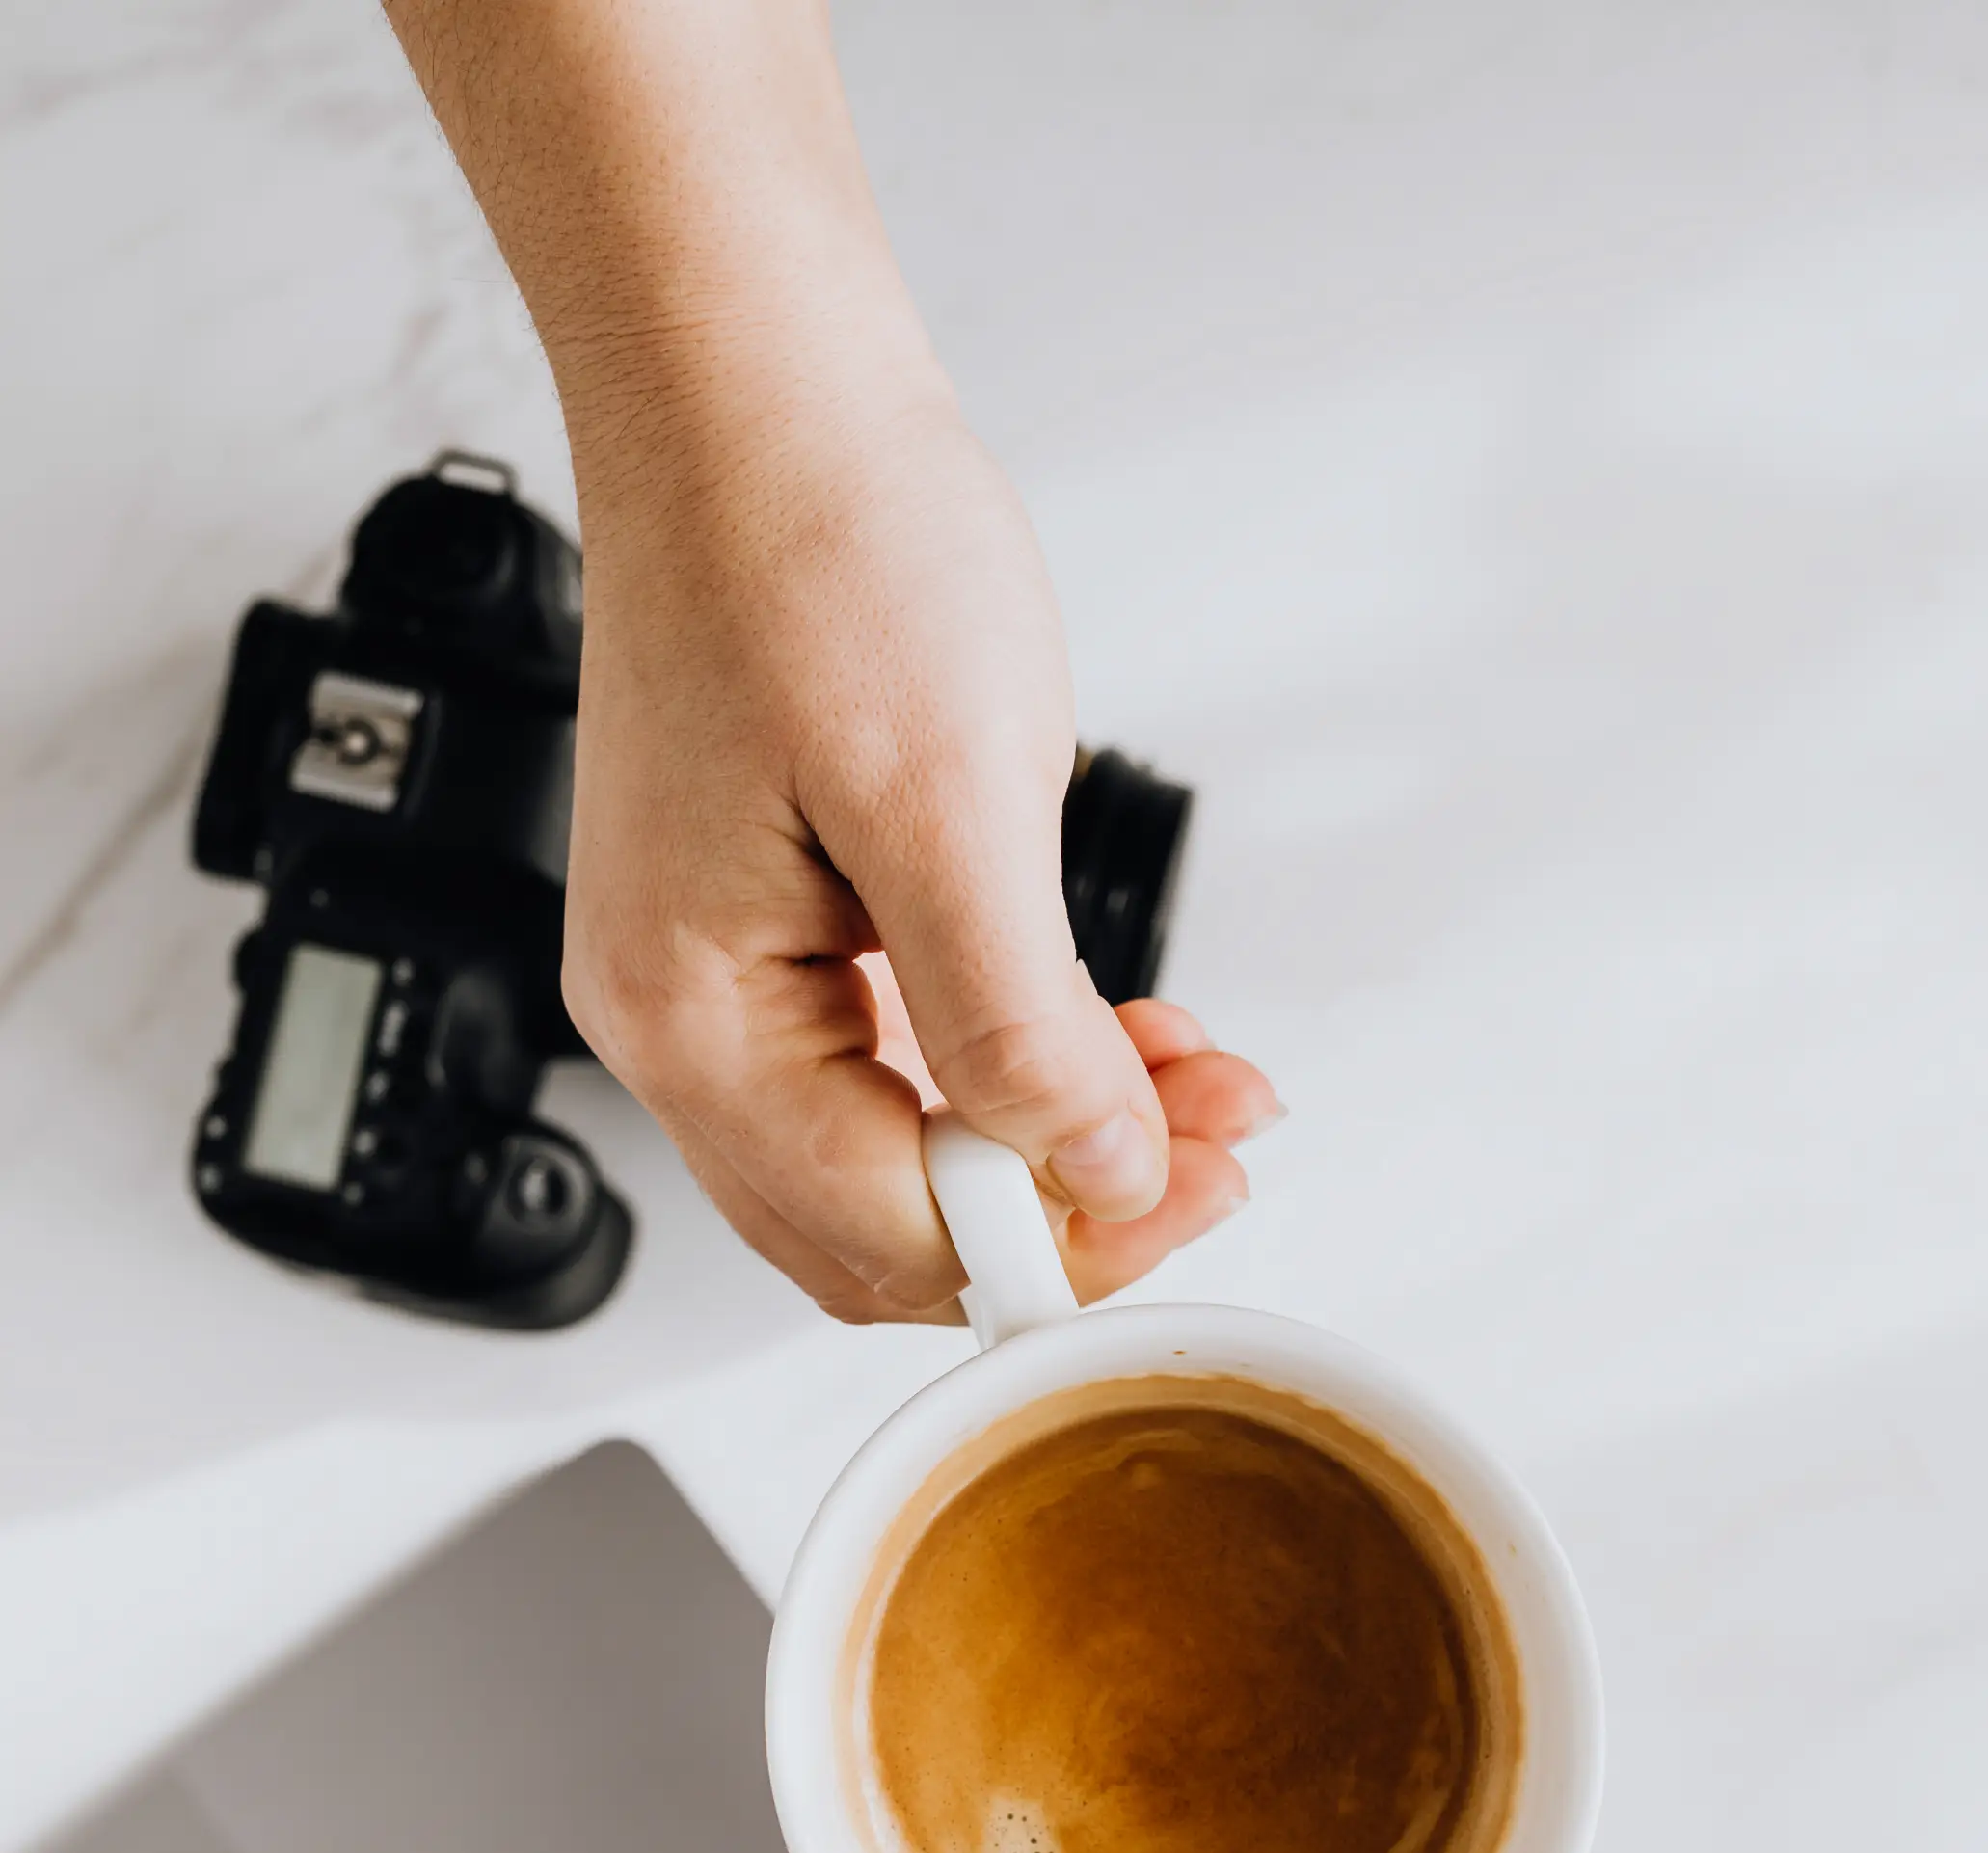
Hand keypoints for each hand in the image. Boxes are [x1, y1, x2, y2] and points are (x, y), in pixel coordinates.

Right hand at [559, 378, 1281, 1319]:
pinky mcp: (769, 932)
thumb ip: (1019, 1025)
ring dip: (1054, 1141)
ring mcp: (717, 982)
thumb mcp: (949, 799)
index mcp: (691, 1020)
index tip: (1199, 1186)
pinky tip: (1117, 1031)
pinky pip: (897, 1067)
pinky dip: (1014, 1069)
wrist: (751, 386)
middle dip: (1061, 1209)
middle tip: (1216, 1150)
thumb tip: (1099, 1174)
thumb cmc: (816, 542)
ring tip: (1197, 1082)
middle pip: (881, 1229)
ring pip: (901, 1156)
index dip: (1057, 1239)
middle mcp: (679, 1026)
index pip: (887, 1232)